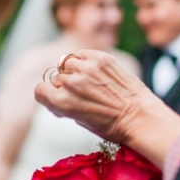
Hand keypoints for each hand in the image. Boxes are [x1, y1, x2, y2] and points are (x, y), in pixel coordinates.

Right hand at [35, 50, 179, 167]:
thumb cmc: (111, 125)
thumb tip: (57, 91)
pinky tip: (95, 70)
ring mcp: (87, 68)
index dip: (47, 94)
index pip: (40, 89)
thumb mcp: (79, 120)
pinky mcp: (101, 57)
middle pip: (56, 77)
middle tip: (80, 92)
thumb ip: (64, 103)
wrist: (140, 117)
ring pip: (67, 63)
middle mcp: (72, 84)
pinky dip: (85, 60)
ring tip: (88, 80)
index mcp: (63, 103)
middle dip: (64, 84)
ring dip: (74, 70)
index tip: (55, 96)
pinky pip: (82, 54)